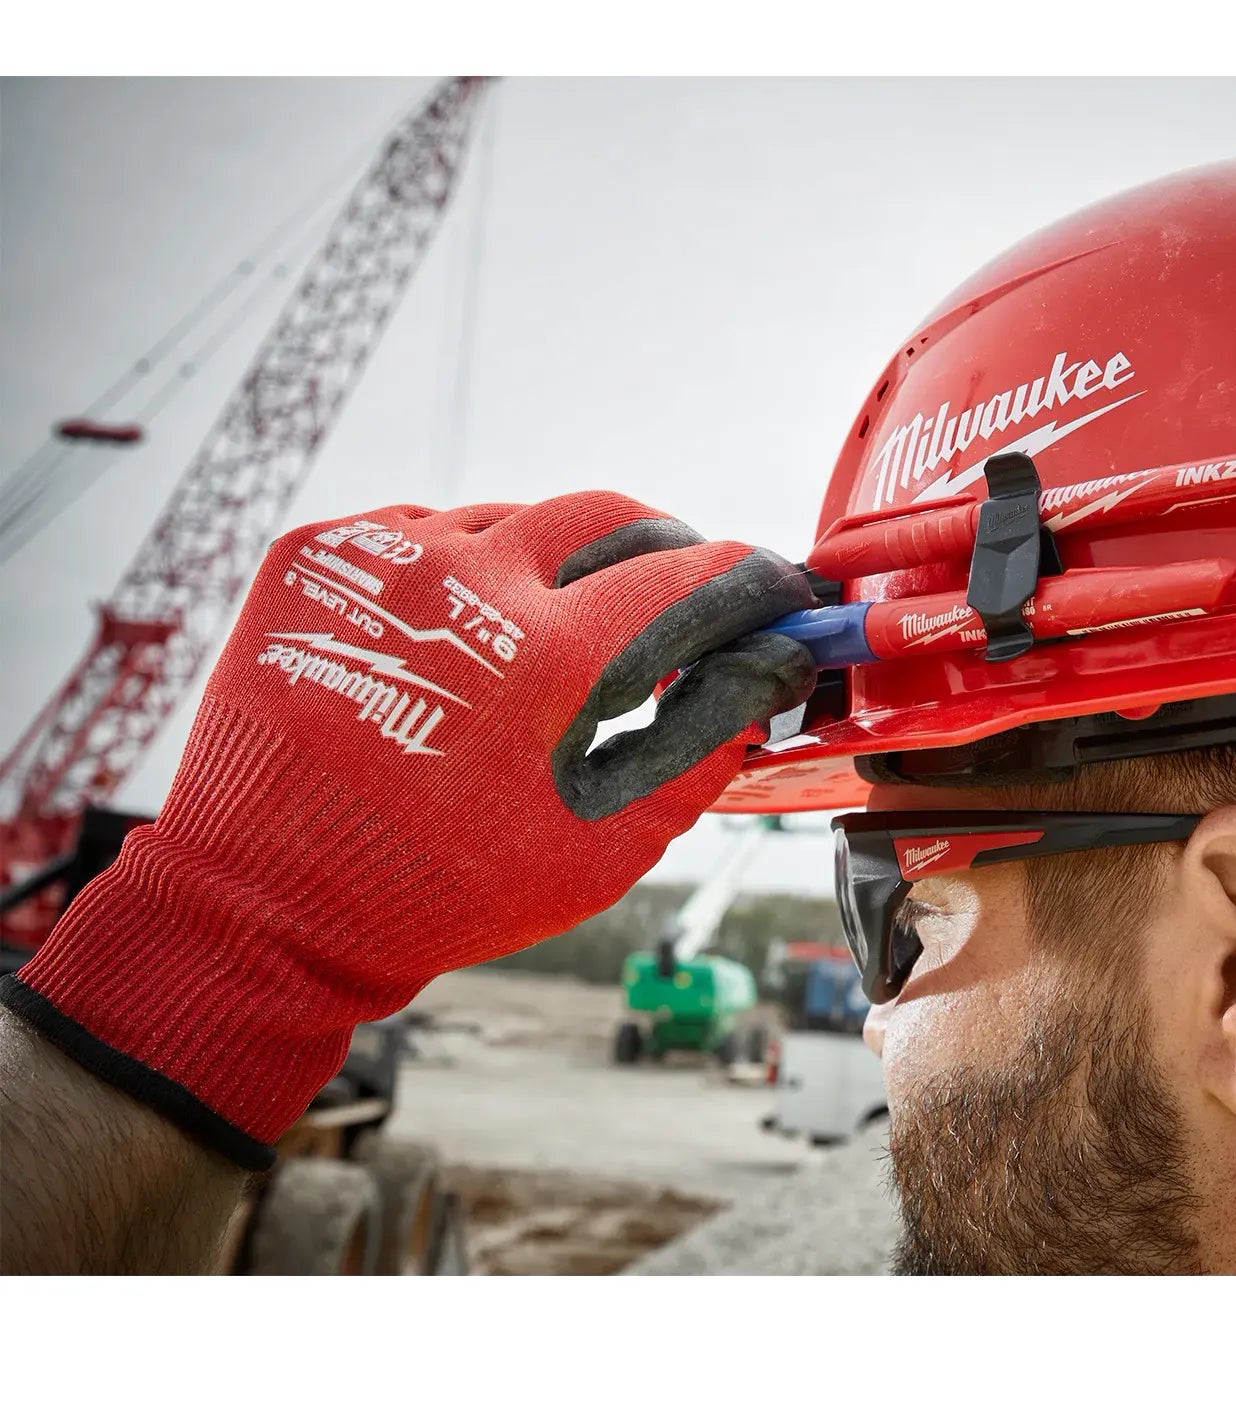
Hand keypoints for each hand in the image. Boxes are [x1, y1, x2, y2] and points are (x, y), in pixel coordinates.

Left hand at [0, 493, 814, 1164]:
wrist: (268, 906)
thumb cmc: (448, 890)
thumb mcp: (604, 845)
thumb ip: (703, 748)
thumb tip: (767, 673)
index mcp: (544, 658)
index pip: (689, 576)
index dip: (751, 582)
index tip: (779, 593)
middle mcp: (463, 582)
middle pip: (612, 517)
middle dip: (668, 553)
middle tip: (684, 603)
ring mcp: (382, 559)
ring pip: (518, 519)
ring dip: (563, 566)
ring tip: (562, 638)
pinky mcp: (319, 558)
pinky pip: (429, 531)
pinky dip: (470, 571)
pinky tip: (470, 638)